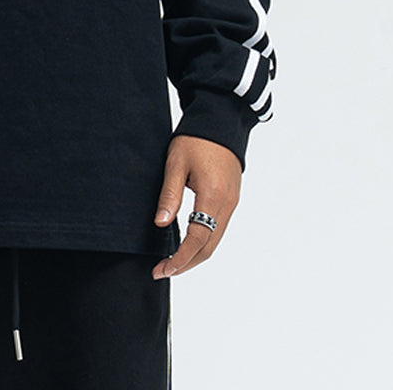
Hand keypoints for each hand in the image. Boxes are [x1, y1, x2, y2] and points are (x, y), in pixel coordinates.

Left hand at [150, 135, 240, 279]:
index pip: (197, 239)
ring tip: (172, 262)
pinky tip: (188, 243)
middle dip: (186, 263)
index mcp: (213, 196)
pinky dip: (203, 241)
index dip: (180, 258)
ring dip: (195, 255)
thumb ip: (169, 195)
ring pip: (215, 240)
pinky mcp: (232, 198)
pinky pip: (219, 228)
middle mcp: (227, 204)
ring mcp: (232, 202)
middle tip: (162, 271)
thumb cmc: (196, 139)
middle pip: (209, 247)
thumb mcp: (176, 163)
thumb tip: (160, 224)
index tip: (162, 269)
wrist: (221, 121)